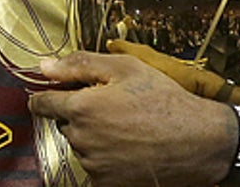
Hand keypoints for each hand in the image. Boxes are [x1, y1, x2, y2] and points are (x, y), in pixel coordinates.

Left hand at [28, 51, 232, 186]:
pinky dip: (104, 157)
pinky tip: (128, 146)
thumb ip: (79, 64)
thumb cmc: (162, 99)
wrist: (197, 140)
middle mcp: (82, 139)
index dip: (47, 95)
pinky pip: (94, 166)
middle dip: (80, 113)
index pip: (42, 103)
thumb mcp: (124, 68)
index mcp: (81, 108)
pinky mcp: (107, 184)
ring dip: (93, 135)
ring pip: (80, 144)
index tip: (53, 94)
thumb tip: (44, 66)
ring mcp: (93, 165)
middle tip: (112, 105)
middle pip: (65, 123)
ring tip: (126, 126)